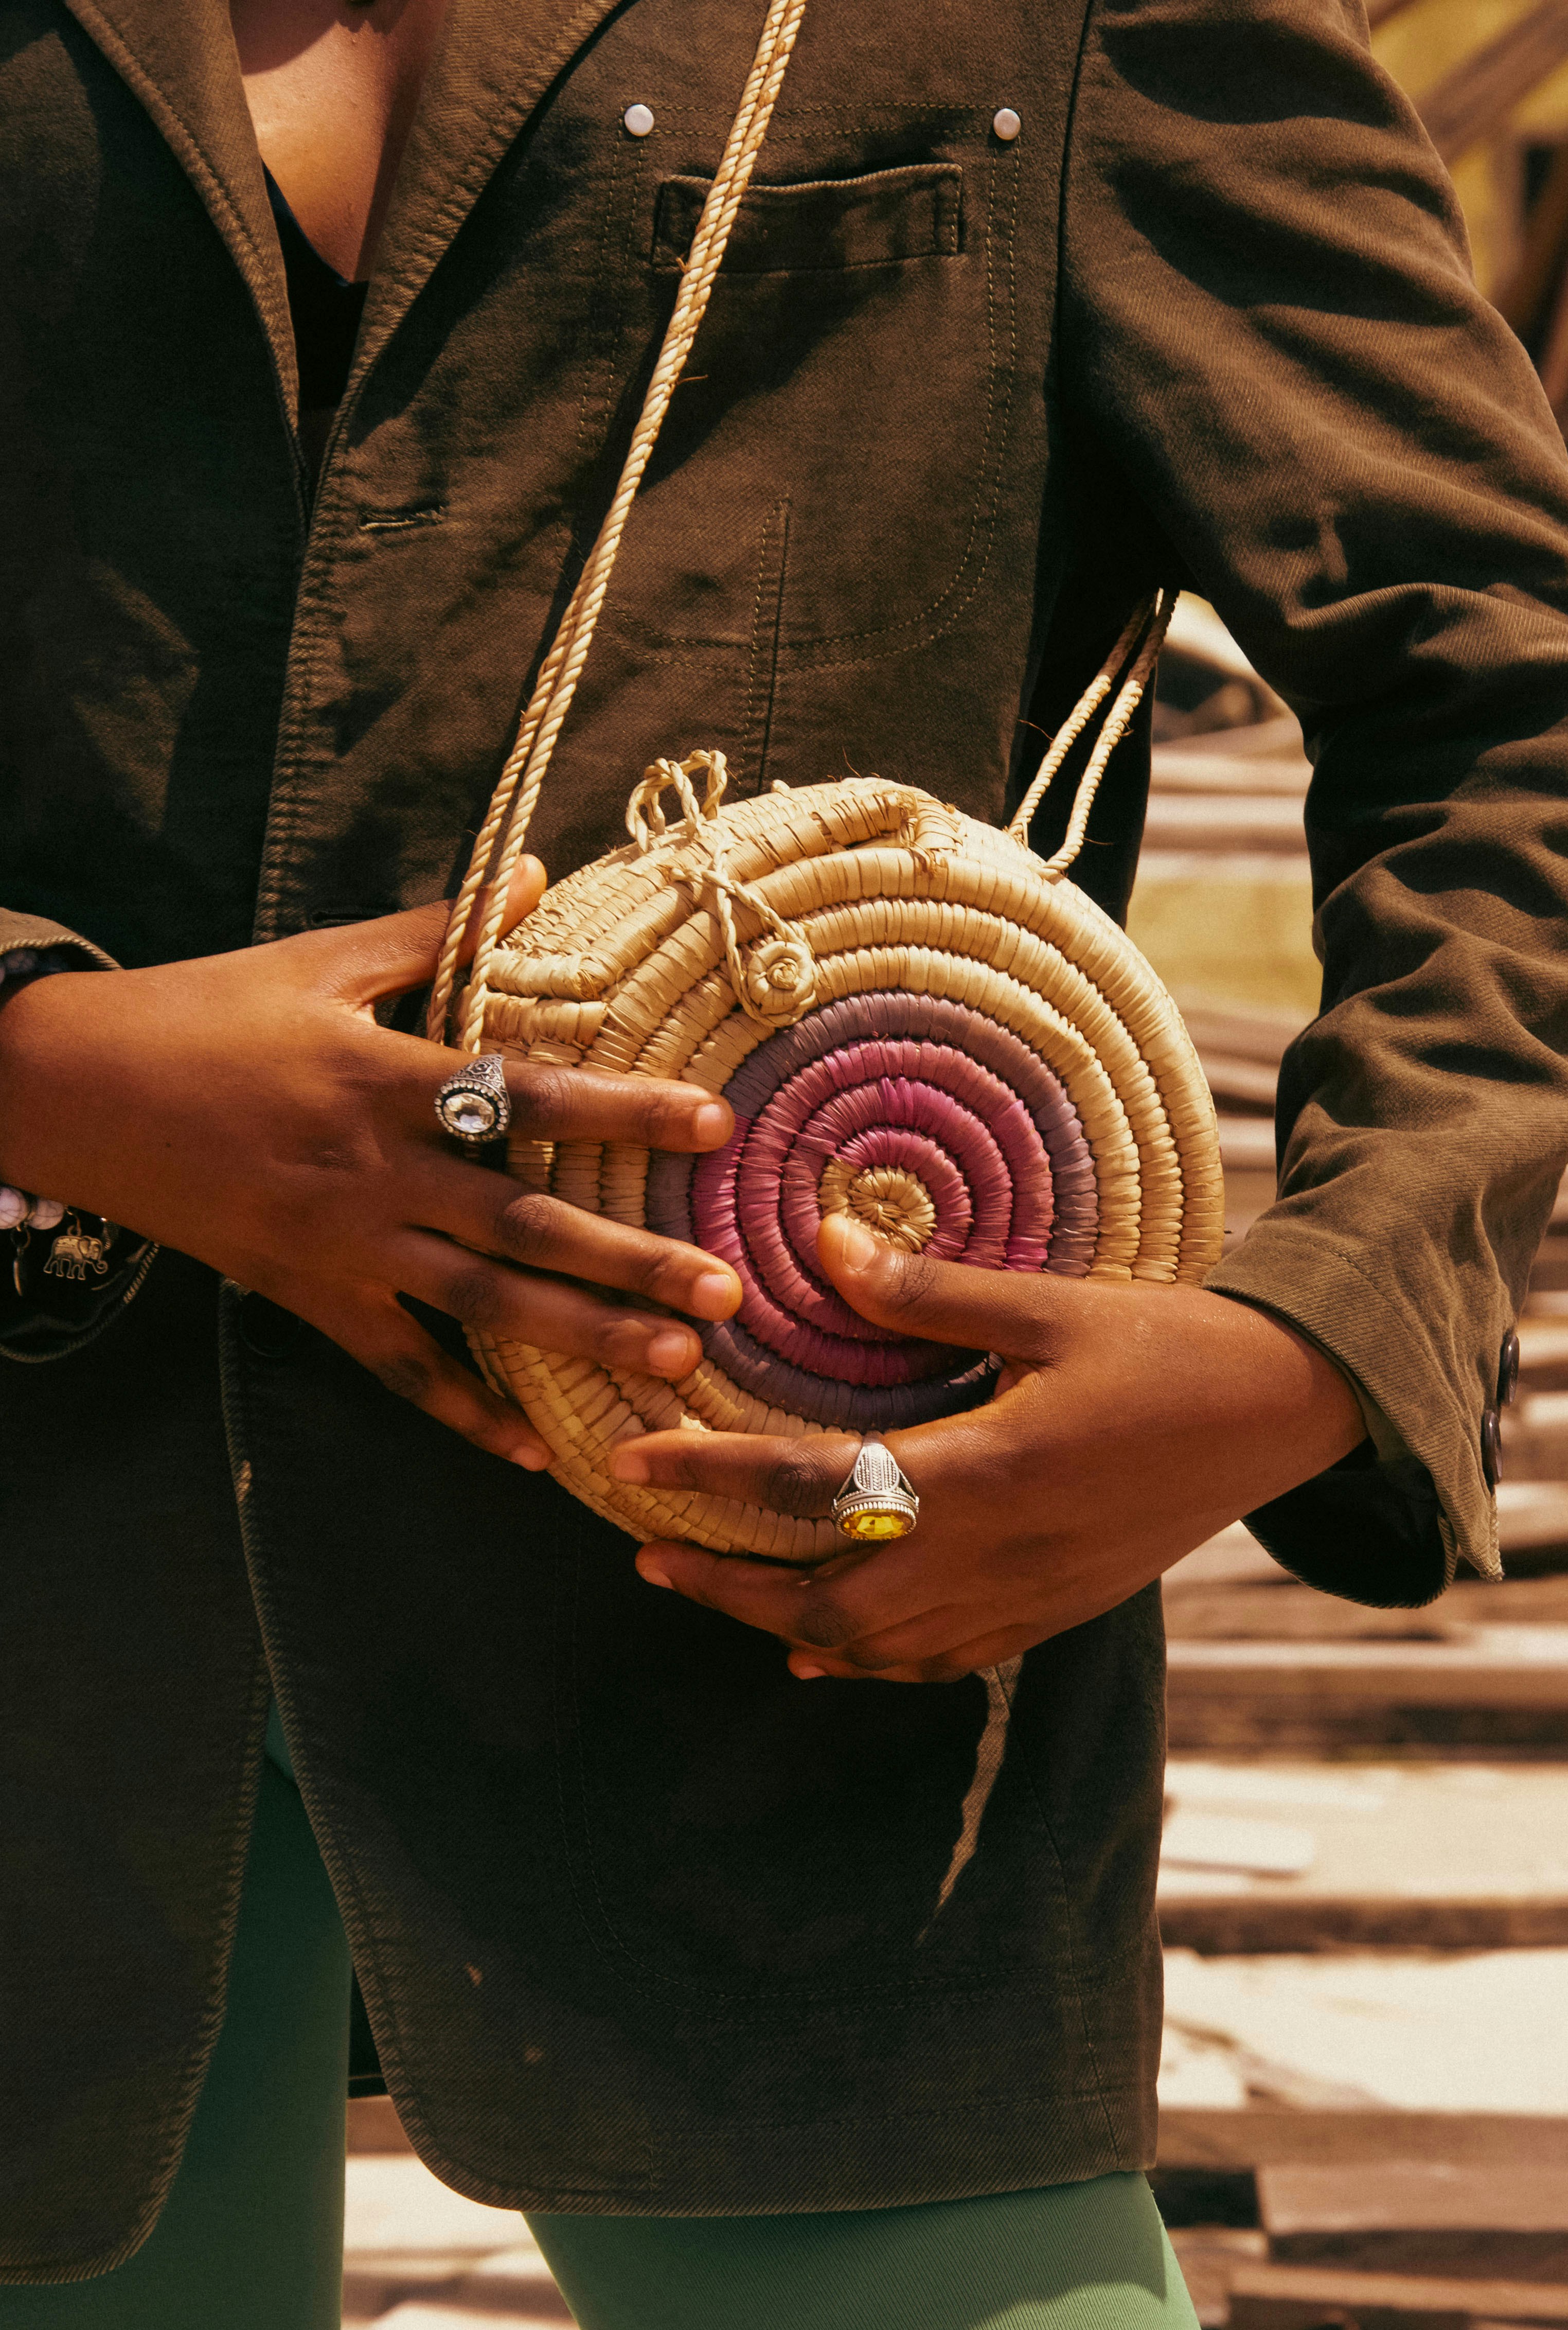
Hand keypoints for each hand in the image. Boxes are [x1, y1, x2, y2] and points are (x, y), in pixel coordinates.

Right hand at [0, 863, 740, 1466]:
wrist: (69, 1088)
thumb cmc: (200, 1011)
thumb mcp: (321, 958)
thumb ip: (436, 926)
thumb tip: (536, 870)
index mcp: (388, 1077)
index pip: (533, 1095)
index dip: (628, 1109)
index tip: (714, 1122)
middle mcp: (379, 1170)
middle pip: (527, 1225)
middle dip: (633, 1266)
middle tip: (727, 1298)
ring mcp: (343, 1243)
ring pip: (482, 1305)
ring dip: (581, 1341)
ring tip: (673, 1367)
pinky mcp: (306, 1293)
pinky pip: (395, 1364)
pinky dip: (460, 1410)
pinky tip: (529, 1450)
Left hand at [608, 1215, 1364, 1679]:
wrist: (1288, 1412)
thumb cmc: (1175, 1346)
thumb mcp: (1053, 1305)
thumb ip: (930, 1295)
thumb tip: (820, 1242)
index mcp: (990, 1472)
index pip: (813, 1488)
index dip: (710, 1481)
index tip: (630, 1468)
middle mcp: (999, 1555)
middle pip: (824, 1602)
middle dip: (725, 1586)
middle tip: (647, 1553)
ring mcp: (1029, 1596)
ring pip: (875, 1648)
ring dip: (780, 1626)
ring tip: (712, 1592)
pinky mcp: (1056, 1611)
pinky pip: (940, 1661)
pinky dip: (866, 1661)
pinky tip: (821, 1647)